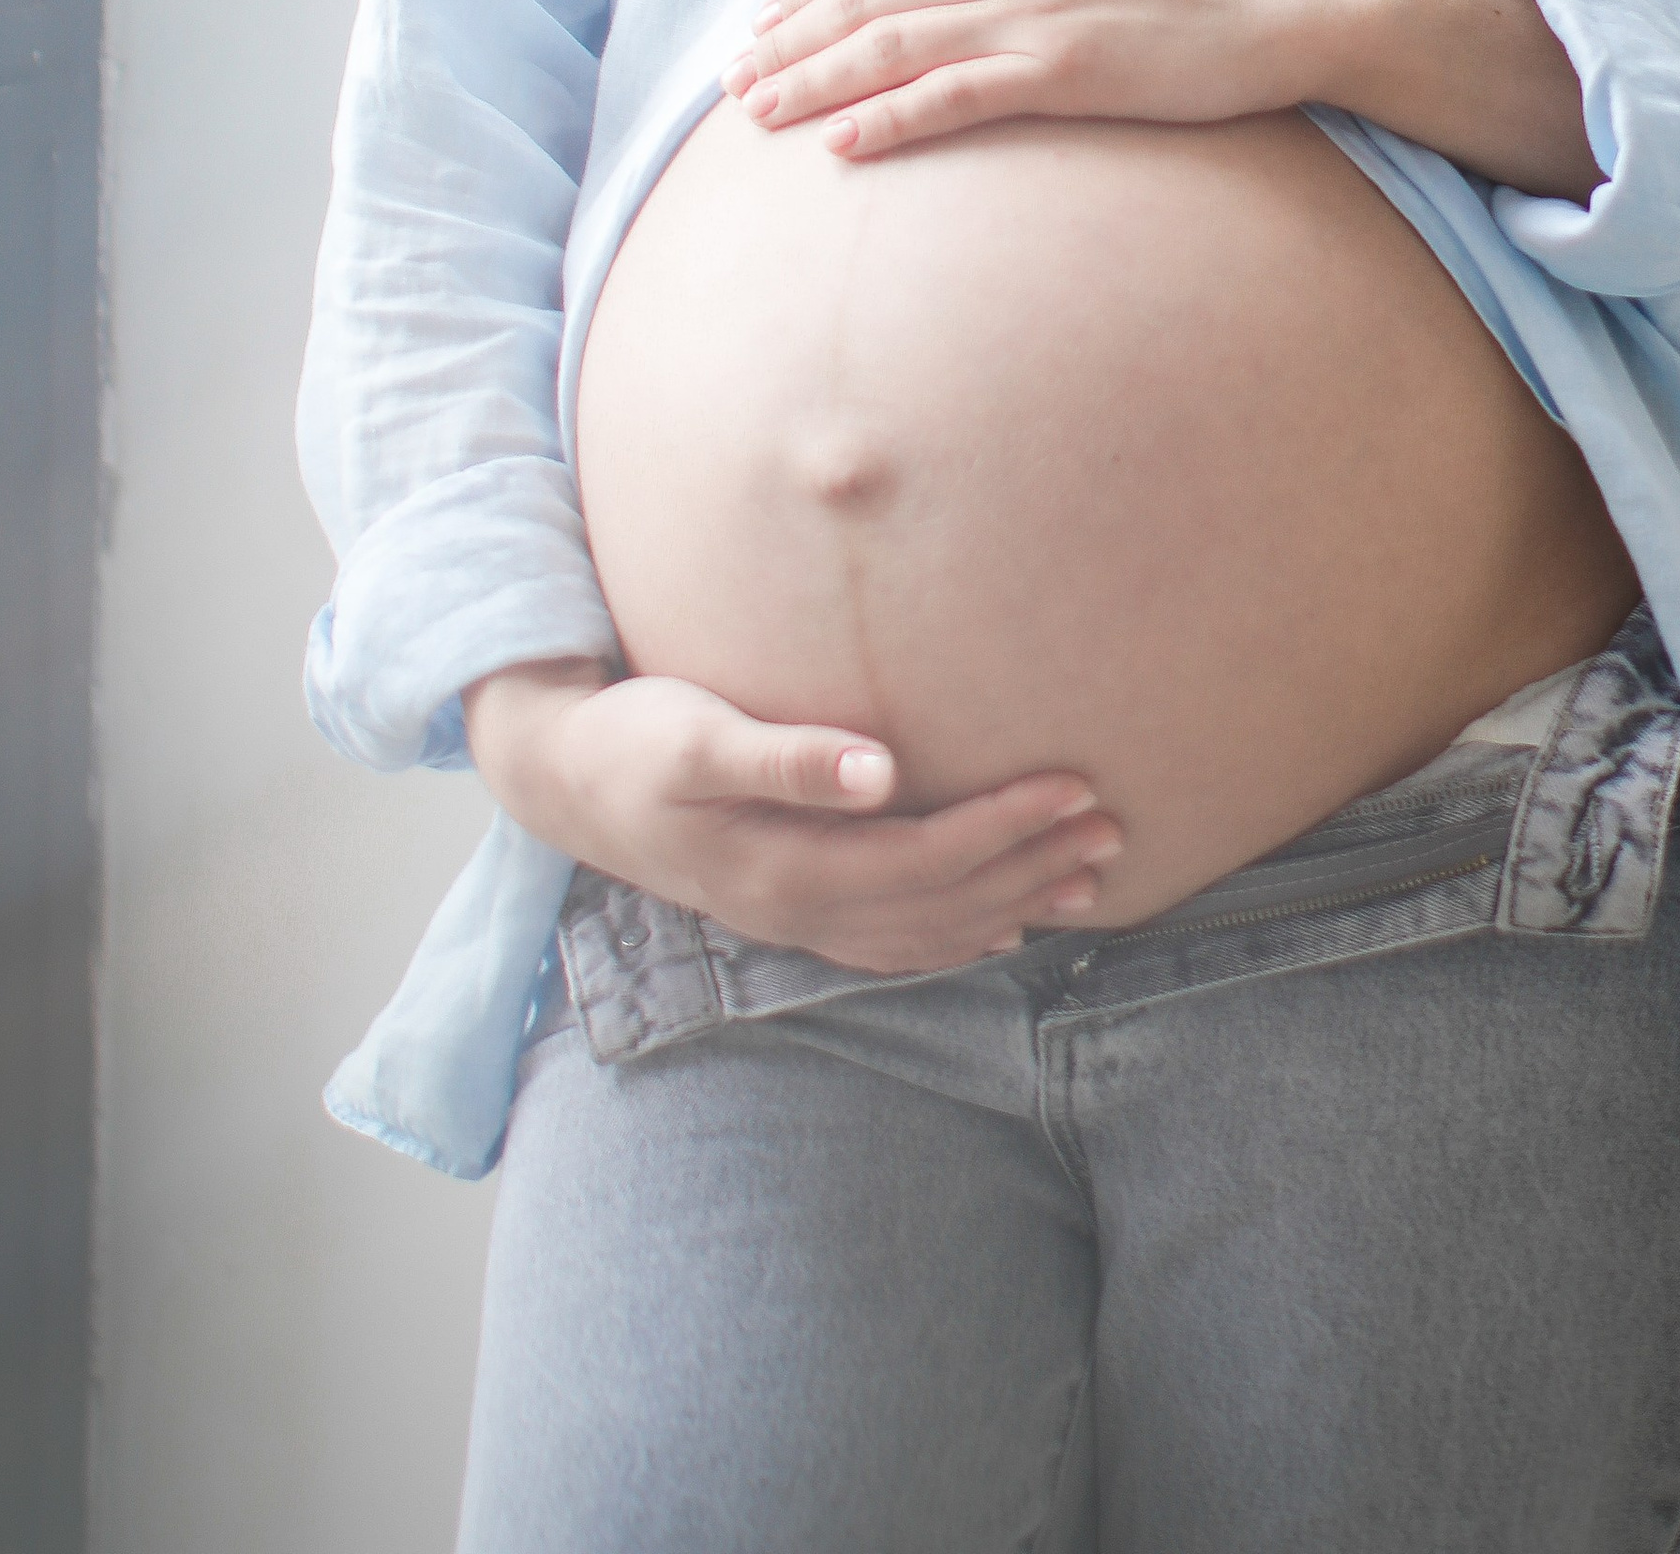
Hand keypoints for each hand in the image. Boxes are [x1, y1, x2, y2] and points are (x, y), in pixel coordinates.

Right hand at [462, 660, 1124, 969]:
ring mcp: (798, 922)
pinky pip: (894, 943)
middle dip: (1033, 864)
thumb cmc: (635, 740)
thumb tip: (878, 770)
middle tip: (1114, 825)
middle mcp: (802, 911)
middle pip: (944, 901)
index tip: (1076, 786)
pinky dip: (957, 938)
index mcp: (788, 868)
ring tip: (1090, 878)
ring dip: (1014, 903)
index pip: (928, 856)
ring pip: (930, 930)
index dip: (1007, 827)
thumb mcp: (697, 736)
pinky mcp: (791, 911)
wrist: (565, 783)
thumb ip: (788, 756)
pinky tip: (1002, 930)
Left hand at [724, 0, 1600, 197]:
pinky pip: (947, 96)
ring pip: (886, 44)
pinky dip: (883, 120)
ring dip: (810, 80)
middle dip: (785, 36)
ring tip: (757, 113)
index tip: (762, 16)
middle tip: (732, 78)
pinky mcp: (1059, 68)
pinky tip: (840, 146)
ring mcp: (1026, 7)